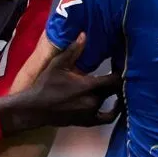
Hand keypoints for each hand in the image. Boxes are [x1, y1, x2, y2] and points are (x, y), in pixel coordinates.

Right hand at [0, 33, 116, 132]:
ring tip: (119, 84)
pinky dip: (114, 112)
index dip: (121, 72)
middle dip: (119, 81)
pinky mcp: (88, 121)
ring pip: (112, 101)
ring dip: (115, 93)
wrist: (35, 108)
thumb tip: (84, 34)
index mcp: (88, 86)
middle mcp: (93, 100)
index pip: (115, 79)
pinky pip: (107, 118)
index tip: (122, 65)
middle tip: (122, 73)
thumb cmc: (46, 84)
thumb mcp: (58, 64)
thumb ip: (73, 50)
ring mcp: (91, 113)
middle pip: (115, 90)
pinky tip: (116, 104)